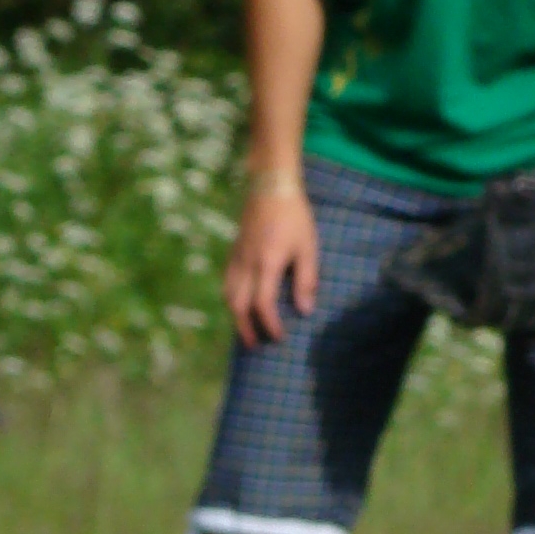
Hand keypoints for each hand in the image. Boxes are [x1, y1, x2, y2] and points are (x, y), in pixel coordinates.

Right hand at [225, 189, 319, 346]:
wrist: (270, 188)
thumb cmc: (294, 217)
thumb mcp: (308, 247)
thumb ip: (306, 279)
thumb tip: (305, 311)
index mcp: (267, 263)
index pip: (263, 304)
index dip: (269, 324)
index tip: (279, 337)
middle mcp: (247, 264)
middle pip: (238, 305)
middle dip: (245, 328)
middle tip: (255, 345)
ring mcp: (236, 258)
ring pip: (228, 295)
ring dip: (235, 316)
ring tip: (246, 329)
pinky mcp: (233, 252)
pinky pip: (227, 282)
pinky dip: (231, 299)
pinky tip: (240, 304)